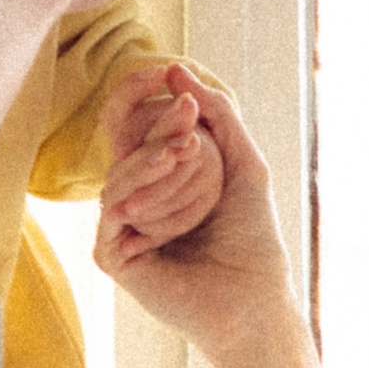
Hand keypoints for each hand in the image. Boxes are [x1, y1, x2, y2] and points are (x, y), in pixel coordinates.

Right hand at [96, 76, 297, 362]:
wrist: (256, 297)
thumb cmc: (252, 236)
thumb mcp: (244, 163)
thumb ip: (218, 114)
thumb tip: (178, 70)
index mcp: (158, 177)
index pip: (133, 125)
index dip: (138, 94)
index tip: (164, 73)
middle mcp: (135, 199)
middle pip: (124, 145)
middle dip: (157, 124)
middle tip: (188, 114)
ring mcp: (120, 227)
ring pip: (119, 175)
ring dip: (153, 157)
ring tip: (187, 150)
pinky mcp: (112, 254)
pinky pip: (112, 210)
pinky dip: (139, 188)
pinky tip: (167, 174)